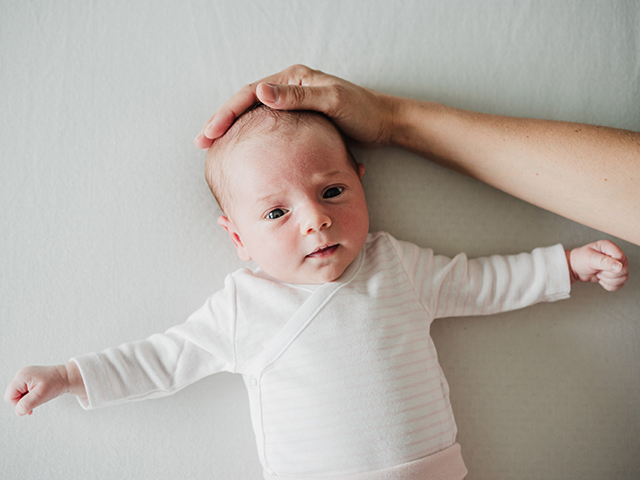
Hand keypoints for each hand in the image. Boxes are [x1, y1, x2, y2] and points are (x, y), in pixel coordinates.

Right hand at [4, 362, 85, 415]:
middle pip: (12, 395)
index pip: (9, 396)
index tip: (33, 402)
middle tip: (38, 398)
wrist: (68, 377)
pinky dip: (31, 396)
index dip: (19, 403)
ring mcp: (26, 376)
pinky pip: (25, 391)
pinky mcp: (30, 379)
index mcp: (21, 376)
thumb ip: (27, 404)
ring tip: (40, 395)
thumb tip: (18, 411)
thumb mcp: (41, 395)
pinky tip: (39, 395)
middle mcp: (22, 374)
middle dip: (24, 401)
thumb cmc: (57, 383)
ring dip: (28, 399)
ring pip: (19, 394)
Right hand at [195, 64, 396, 148]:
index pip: (250, 94)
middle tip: (203, 143)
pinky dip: (253, 140)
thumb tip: (261, 92)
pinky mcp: (300, 121)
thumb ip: (298, 97)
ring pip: (255, 119)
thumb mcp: (332, 102)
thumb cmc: (363, 111)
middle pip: (246, 105)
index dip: (226, 113)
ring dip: (235, 133)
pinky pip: (269, 130)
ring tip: (216, 150)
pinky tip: (245, 154)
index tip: (210, 133)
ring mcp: (294, 106)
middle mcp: (290, 89)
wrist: (384, 124)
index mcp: (293, 79)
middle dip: (223, 123)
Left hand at [566, 240, 628, 290]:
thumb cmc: (580, 259)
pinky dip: (610, 285)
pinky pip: (620, 284)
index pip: (621, 258)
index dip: (612, 265)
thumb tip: (619, 267)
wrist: (575, 268)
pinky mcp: (615, 275)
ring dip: (609, 280)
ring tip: (599, 274)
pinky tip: (602, 280)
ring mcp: (617, 266)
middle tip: (598, 270)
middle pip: (624, 270)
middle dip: (609, 274)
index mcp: (610, 247)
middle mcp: (616, 256)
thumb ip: (604, 262)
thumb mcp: (589, 258)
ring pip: (623, 278)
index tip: (601, 266)